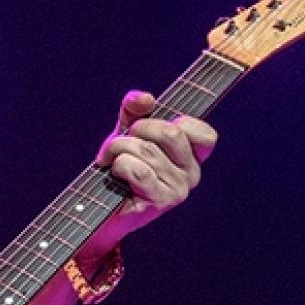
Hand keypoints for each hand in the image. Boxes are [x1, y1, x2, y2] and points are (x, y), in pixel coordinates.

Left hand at [95, 90, 217, 238]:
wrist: (100, 206)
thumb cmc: (119, 167)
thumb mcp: (128, 133)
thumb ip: (136, 111)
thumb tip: (145, 98)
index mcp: (192, 157)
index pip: (204, 133)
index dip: (177, 121)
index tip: (150, 125)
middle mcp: (192, 173)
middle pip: (171, 133)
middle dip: (137, 129)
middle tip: (120, 141)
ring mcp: (180, 189)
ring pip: (147, 150)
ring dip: (118, 148)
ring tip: (109, 159)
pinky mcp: (162, 201)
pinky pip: (138, 169)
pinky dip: (118, 165)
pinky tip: (114, 173)